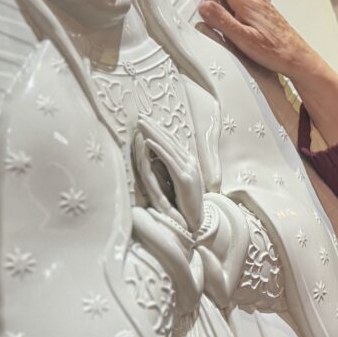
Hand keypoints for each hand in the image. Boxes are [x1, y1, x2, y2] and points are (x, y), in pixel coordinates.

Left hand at [131, 116, 203, 231]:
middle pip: (170, 141)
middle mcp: (190, 162)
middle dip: (154, 128)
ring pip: (168, 148)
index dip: (159, 131)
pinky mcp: (183, 179)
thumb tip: (155, 157)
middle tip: (141, 117)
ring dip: (153, 135)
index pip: (172, 142)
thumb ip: (169, 168)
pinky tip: (147, 142)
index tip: (147, 122)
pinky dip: (158, 150)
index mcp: (189, 162)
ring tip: (141, 125)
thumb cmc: (185, 203)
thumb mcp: (177, 181)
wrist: (196, 219)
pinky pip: (168, 161)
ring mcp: (188, 170)